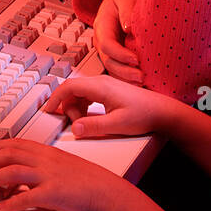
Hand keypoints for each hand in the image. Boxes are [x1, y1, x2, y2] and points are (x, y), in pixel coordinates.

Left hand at [0, 137, 122, 210]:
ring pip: (13, 172)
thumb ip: (44, 164)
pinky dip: (11, 203)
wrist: (106, 191)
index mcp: (48, 152)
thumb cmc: (87, 179)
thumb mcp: (63, 163)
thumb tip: (26, 173)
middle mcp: (46, 161)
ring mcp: (49, 176)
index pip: (17, 144)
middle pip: (10, 155)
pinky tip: (3, 208)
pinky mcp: (53, 194)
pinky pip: (27, 198)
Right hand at [44, 73, 171, 140]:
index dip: (55, 97)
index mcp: (100, 86)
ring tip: (85, 123)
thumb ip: (93, 127)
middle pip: (72, 90)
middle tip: (76, 124)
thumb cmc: (143, 115)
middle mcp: (101, 82)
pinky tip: (90, 118)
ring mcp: (104, 85)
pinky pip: (87, 96)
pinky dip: (83, 107)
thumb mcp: (117, 125)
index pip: (69, 86)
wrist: (161, 111)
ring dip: (76, 108)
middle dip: (67, 107)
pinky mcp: (108, 91)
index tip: (48, 110)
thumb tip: (74, 129)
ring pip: (79, 93)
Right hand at [93, 0, 142, 84]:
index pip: (106, 44)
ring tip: (142, 82)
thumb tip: (128, 27)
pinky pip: (118, 71)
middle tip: (141, 77)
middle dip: (124, 72)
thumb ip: (127, 10)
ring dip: (125, 78)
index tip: (136, 59)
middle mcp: (101, 41)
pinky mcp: (115, 57)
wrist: (118, 1)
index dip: (120, 54)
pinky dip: (127, 79)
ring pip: (112, 69)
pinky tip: (140, 83)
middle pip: (108, 61)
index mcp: (102, 26)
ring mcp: (106, 51)